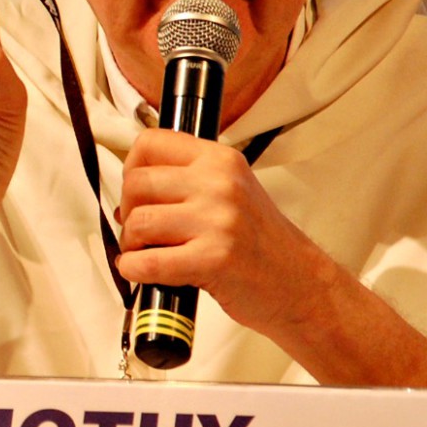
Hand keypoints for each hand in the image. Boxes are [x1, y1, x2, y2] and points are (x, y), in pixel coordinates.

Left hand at [115, 130, 426, 387]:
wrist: (300, 282)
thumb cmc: (261, 241)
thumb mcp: (232, 190)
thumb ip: (188, 180)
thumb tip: (129, 189)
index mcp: (220, 160)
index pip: (150, 144)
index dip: (131, 169)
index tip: (136, 192)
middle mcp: (219, 183)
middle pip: (136, 183)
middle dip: (127, 211)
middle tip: (138, 229)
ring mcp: (218, 220)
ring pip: (138, 222)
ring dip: (131, 243)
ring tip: (145, 252)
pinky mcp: (213, 259)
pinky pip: (149, 262)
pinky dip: (134, 269)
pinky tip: (139, 271)